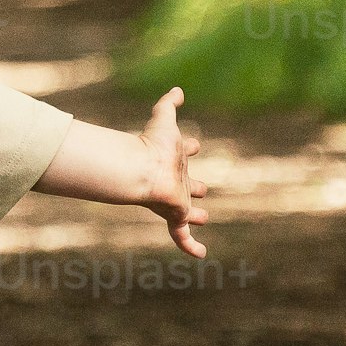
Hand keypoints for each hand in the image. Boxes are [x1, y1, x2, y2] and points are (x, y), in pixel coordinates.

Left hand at [136, 86, 210, 257]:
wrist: (141, 169)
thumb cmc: (152, 145)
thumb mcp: (163, 119)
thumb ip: (168, 103)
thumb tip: (178, 89)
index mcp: (173, 158)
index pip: (184, 152)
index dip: (190, 147)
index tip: (196, 144)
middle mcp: (174, 180)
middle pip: (186, 184)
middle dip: (194, 186)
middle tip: (203, 189)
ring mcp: (174, 199)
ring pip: (185, 211)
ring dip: (193, 215)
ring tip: (203, 217)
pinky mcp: (174, 215)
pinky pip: (182, 235)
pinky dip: (190, 246)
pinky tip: (200, 256)